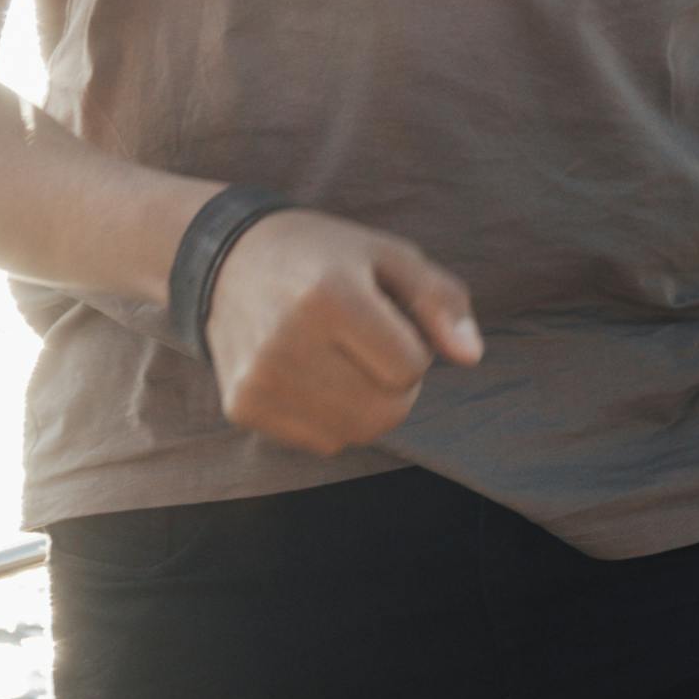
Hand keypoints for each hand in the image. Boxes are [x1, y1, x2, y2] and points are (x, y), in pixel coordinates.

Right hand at [205, 205, 480, 453]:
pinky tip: (310, 375)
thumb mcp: (389, 255)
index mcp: (328, 296)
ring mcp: (259, 379)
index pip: (409, 368)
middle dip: (396, 385)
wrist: (226, 260)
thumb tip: (472, 356)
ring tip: (341, 360)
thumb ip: (441, 300)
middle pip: (385, 411)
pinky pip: (321, 443)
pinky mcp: (242, 406)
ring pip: (356, 434)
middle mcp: (286, 342)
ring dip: (365, 405)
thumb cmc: (323, 257)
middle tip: (370, 347)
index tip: (385, 320)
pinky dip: (330, 418)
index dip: (412, 346)